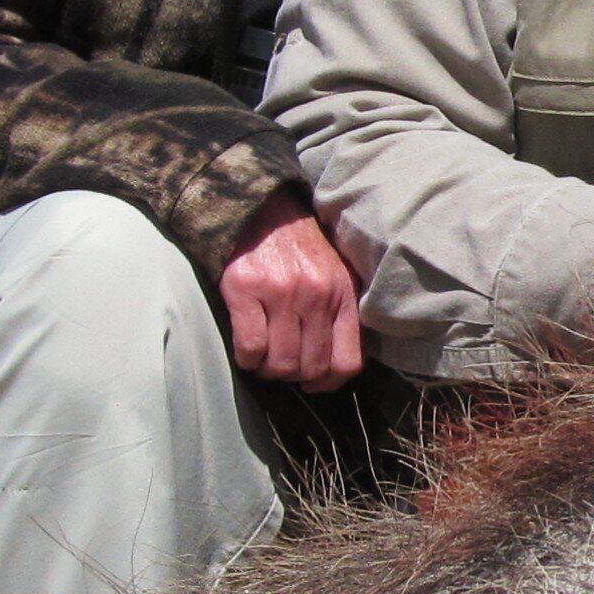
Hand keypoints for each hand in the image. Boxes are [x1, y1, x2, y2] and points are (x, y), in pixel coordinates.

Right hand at [218, 192, 364, 391]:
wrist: (260, 209)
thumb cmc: (298, 248)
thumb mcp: (335, 273)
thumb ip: (340, 311)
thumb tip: (335, 362)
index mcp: (342, 294)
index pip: (347, 361)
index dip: (328, 383)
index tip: (313, 383)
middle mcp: (316, 295)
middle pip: (311, 368)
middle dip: (295, 377)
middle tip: (282, 367)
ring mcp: (281, 294)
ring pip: (281, 364)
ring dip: (269, 371)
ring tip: (264, 359)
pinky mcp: (246, 291)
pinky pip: (250, 348)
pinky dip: (247, 359)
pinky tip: (247, 350)